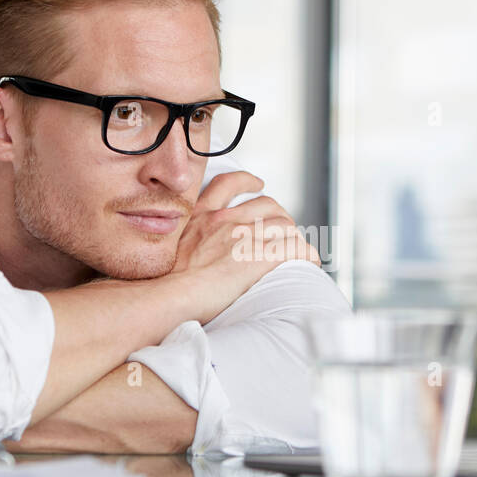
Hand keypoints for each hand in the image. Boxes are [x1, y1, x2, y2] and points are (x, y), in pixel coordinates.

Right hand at [171, 171, 320, 323]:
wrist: (171, 294)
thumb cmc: (165, 281)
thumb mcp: (167, 247)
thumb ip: (183, 240)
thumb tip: (187, 251)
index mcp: (201, 215)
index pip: (228, 184)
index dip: (247, 182)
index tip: (257, 184)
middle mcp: (225, 221)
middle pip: (266, 205)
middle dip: (279, 215)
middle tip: (282, 229)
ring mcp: (244, 237)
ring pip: (284, 225)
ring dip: (294, 235)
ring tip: (297, 247)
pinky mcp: (260, 257)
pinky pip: (294, 248)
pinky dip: (306, 253)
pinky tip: (310, 260)